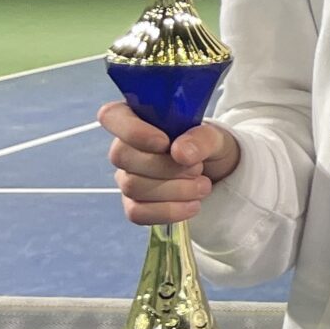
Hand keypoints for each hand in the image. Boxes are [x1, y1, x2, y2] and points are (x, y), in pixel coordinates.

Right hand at [98, 102, 240, 226]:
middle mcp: (125, 148)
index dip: (132, 131)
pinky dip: (169, 211)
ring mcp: (127, 177)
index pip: (112, 116)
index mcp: (138, 118)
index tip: (164, 143)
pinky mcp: (134, 204)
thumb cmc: (206, 147)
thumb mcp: (215, 136)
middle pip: (122, 157)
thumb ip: (201, 139)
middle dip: (167, 166)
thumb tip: (179, 152)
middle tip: (198, 167)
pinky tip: (193, 205)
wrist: (217, 173)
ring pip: (132, 186)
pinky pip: (137, 212)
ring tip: (203, 185)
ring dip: (175, 190)